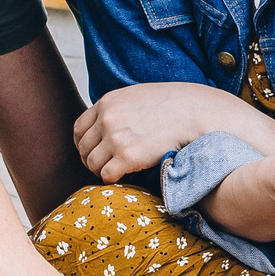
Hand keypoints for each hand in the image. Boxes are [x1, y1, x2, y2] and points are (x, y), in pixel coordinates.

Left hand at [73, 83, 274, 180]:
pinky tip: (125, 176)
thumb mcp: (137, 96)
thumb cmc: (172, 105)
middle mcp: (107, 119)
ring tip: (117, 171)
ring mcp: (116, 138)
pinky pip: (106, 175)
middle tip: (105, 166)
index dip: (84, 144)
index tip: (94, 152)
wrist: (195, 113)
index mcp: (107, 102)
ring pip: (92, 164)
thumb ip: (118, 108)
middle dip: (92, 159)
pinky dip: (112, 179)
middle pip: (84, 148)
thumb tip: (107, 123)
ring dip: (102, 170)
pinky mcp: (127, 157)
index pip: (79, 129)